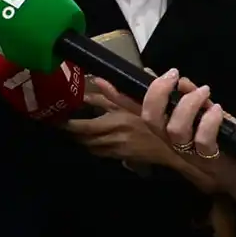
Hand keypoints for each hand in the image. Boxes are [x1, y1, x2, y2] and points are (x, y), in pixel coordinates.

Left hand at [64, 94, 179, 166]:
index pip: (87, 119)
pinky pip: (99, 153)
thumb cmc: (160, 118)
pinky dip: (91, 146)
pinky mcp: (121, 157)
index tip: (59, 113)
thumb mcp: (139, 100)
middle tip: (59, 123)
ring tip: (70, 131)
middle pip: (84, 134)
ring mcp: (117, 147)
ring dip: (79, 139)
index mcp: (118, 118)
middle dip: (70, 130)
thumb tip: (97, 79)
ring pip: (90, 145)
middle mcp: (114, 134)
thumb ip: (116, 92)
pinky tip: (88, 141)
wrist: (176, 146)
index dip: (71, 120)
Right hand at [93, 71, 235, 216]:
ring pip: (175, 128)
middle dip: (158, 93)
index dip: (119, 97)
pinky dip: (210, 120)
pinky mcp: (209, 158)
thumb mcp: (205, 115)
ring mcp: (189, 152)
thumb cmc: (223, 143)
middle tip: (173, 75)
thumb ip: (190, 98)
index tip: (102, 80)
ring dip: (189, 104)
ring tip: (204, 91)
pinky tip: (219, 111)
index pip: (137, 111)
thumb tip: (180, 80)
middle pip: (150, 118)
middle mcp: (171, 141)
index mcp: (166, 129)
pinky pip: (203, 138)